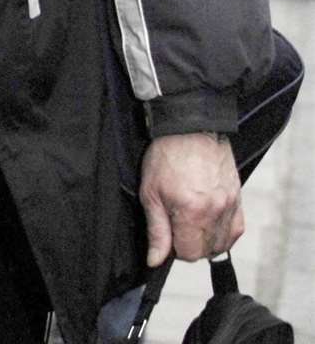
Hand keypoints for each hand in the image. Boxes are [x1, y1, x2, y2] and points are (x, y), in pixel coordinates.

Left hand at [139, 132, 243, 266]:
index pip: (189, 254)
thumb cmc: (165, 157)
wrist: (190, 130)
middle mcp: (216, 212)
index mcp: (192, 213)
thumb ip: (156, 231)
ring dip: (206, 240)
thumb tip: (155, 260)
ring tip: (190, 220)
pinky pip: (236, 230)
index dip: (174, 250)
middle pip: (206, 252)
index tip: (167, 236)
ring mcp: (231, 206)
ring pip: (222, 243)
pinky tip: (208, 220)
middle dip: (189, 245)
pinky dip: (223, 232)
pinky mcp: (238, 199)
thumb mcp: (150, 193)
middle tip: (176, 225)